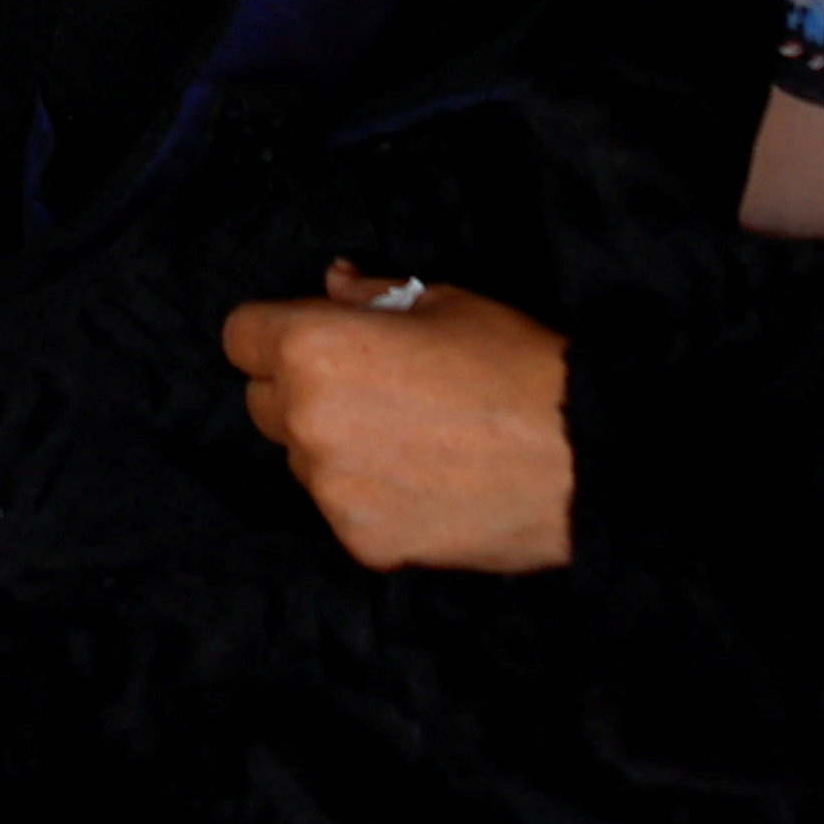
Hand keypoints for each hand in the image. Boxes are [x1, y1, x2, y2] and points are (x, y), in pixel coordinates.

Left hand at [220, 266, 575, 572]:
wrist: (582, 460)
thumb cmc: (517, 367)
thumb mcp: (445, 303)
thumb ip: (372, 296)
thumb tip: (335, 282)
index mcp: (315, 348)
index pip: (241, 337)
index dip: (275, 331)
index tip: (312, 337)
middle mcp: (308, 421)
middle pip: (264, 401)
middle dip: (300, 389)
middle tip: (372, 386)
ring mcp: (331, 490)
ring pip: (303, 459)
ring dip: (334, 446)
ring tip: (411, 437)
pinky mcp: (362, 541)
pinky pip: (341, 508)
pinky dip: (370, 496)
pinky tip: (426, 481)